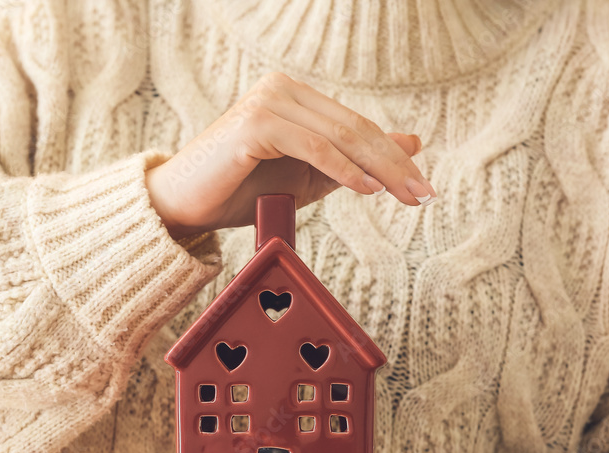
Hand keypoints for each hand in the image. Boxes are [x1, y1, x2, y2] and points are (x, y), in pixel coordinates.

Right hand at [145, 71, 436, 239]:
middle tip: (423, 194)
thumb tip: (409, 145)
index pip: (356, 126)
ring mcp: (267, 102)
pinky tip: (367, 188)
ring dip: (378, 168)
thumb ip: (353, 161)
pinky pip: (312, 147)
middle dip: (394, 164)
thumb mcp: (308, 178)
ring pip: (339, 136)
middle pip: (354, 128)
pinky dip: (343, 169)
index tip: (421, 187)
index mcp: (294, 97)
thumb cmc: (240, 192)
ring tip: (405, 195)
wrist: (185, 205)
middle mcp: (281, 90)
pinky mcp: (255, 123)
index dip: (393, 156)